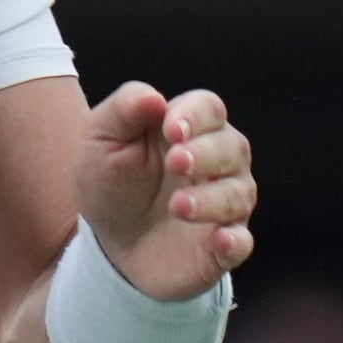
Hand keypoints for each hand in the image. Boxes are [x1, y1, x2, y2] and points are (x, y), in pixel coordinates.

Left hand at [74, 82, 253, 299]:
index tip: (171, 130)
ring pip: (238, 193)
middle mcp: (217, 162)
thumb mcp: (100, 139)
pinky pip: (241, 242)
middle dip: (206, 153)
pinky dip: (236, 240)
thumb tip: (153, 96)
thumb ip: (124, 110)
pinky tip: (221, 240)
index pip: (208, 108)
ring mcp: (224, 204)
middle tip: (175, 163)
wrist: (104, 237)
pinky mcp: (220, 246)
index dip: (195, 116)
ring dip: (212, 198)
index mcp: (189, 128)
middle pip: (232, 147)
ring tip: (176, 205)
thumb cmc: (108, 177)